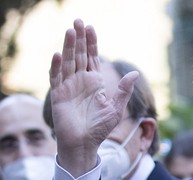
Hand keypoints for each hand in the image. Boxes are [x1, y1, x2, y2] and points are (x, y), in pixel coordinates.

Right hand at [49, 19, 137, 176]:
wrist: (85, 145)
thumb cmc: (100, 128)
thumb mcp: (116, 108)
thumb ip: (123, 90)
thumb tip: (135, 73)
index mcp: (94, 82)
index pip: (91, 57)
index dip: (91, 43)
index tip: (91, 27)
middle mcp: (80, 81)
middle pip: (78, 55)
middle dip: (78, 38)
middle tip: (78, 21)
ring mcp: (68, 87)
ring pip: (67, 62)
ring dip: (67, 47)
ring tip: (70, 31)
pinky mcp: (59, 96)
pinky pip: (56, 78)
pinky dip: (56, 67)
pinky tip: (58, 54)